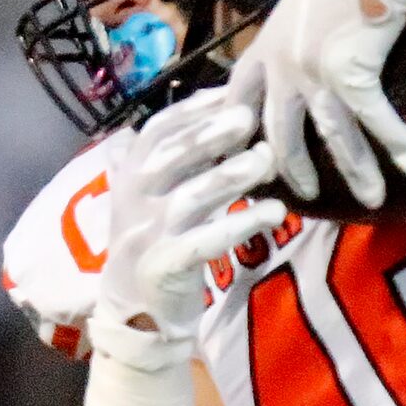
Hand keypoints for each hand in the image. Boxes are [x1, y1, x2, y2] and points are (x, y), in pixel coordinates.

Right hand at [95, 89, 282, 365]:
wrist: (137, 312)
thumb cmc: (158, 244)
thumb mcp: (156, 197)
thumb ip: (176, 158)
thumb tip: (208, 107)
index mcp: (130, 176)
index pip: (158, 131)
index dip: (193, 110)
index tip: (232, 93)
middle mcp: (132, 199)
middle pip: (170, 157)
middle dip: (210, 134)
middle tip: (249, 117)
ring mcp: (145, 234)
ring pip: (188, 197)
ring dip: (229, 176)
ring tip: (266, 161)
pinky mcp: (163, 266)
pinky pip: (204, 241)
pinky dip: (240, 224)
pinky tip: (275, 212)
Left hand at [226, 0, 405, 209]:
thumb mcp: (302, 3)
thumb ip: (295, 35)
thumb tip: (305, 54)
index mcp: (265, 47)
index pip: (237, 101)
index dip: (236, 136)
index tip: (242, 162)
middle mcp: (282, 65)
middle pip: (280, 135)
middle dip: (294, 173)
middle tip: (307, 198)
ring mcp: (313, 72)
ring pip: (333, 138)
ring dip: (358, 173)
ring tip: (373, 200)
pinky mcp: (350, 74)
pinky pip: (375, 122)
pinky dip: (398, 146)